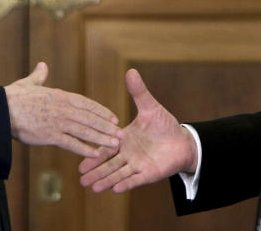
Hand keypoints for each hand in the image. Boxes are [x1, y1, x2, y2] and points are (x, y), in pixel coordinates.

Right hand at [4, 61, 120, 156]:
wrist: (1, 110)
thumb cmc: (13, 97)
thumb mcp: (29, 83)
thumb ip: (39, 76)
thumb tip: (42, 65)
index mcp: (60, 96)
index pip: (87, 104)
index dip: (101, 111)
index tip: (113, 117)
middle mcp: (63, 108)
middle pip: (90, 118)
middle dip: (107, 126)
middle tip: (121, 134)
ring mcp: (58, 122)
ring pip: (85, 130)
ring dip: (101, 138)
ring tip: (114, 145)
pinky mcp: (50, 135)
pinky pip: (71, 143)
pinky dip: (84, 149)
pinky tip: (95, 154)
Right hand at [78, 68, 196, 192]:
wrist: (182, 140)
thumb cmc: (164, 125)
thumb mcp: (149, 107)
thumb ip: (139, 92)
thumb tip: (131, 71)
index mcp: (124, 139)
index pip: (106, 147)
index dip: (93, 153)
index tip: (79, 160)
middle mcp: (128, 154)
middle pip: (109, 164)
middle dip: (95, 171)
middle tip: (81, 179)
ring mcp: (138, 165)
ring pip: (119, 174)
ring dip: (106, 180)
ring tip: (93, 188)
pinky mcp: (149, 173)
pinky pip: (136, 179)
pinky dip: (126, 183)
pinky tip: (115, 189)